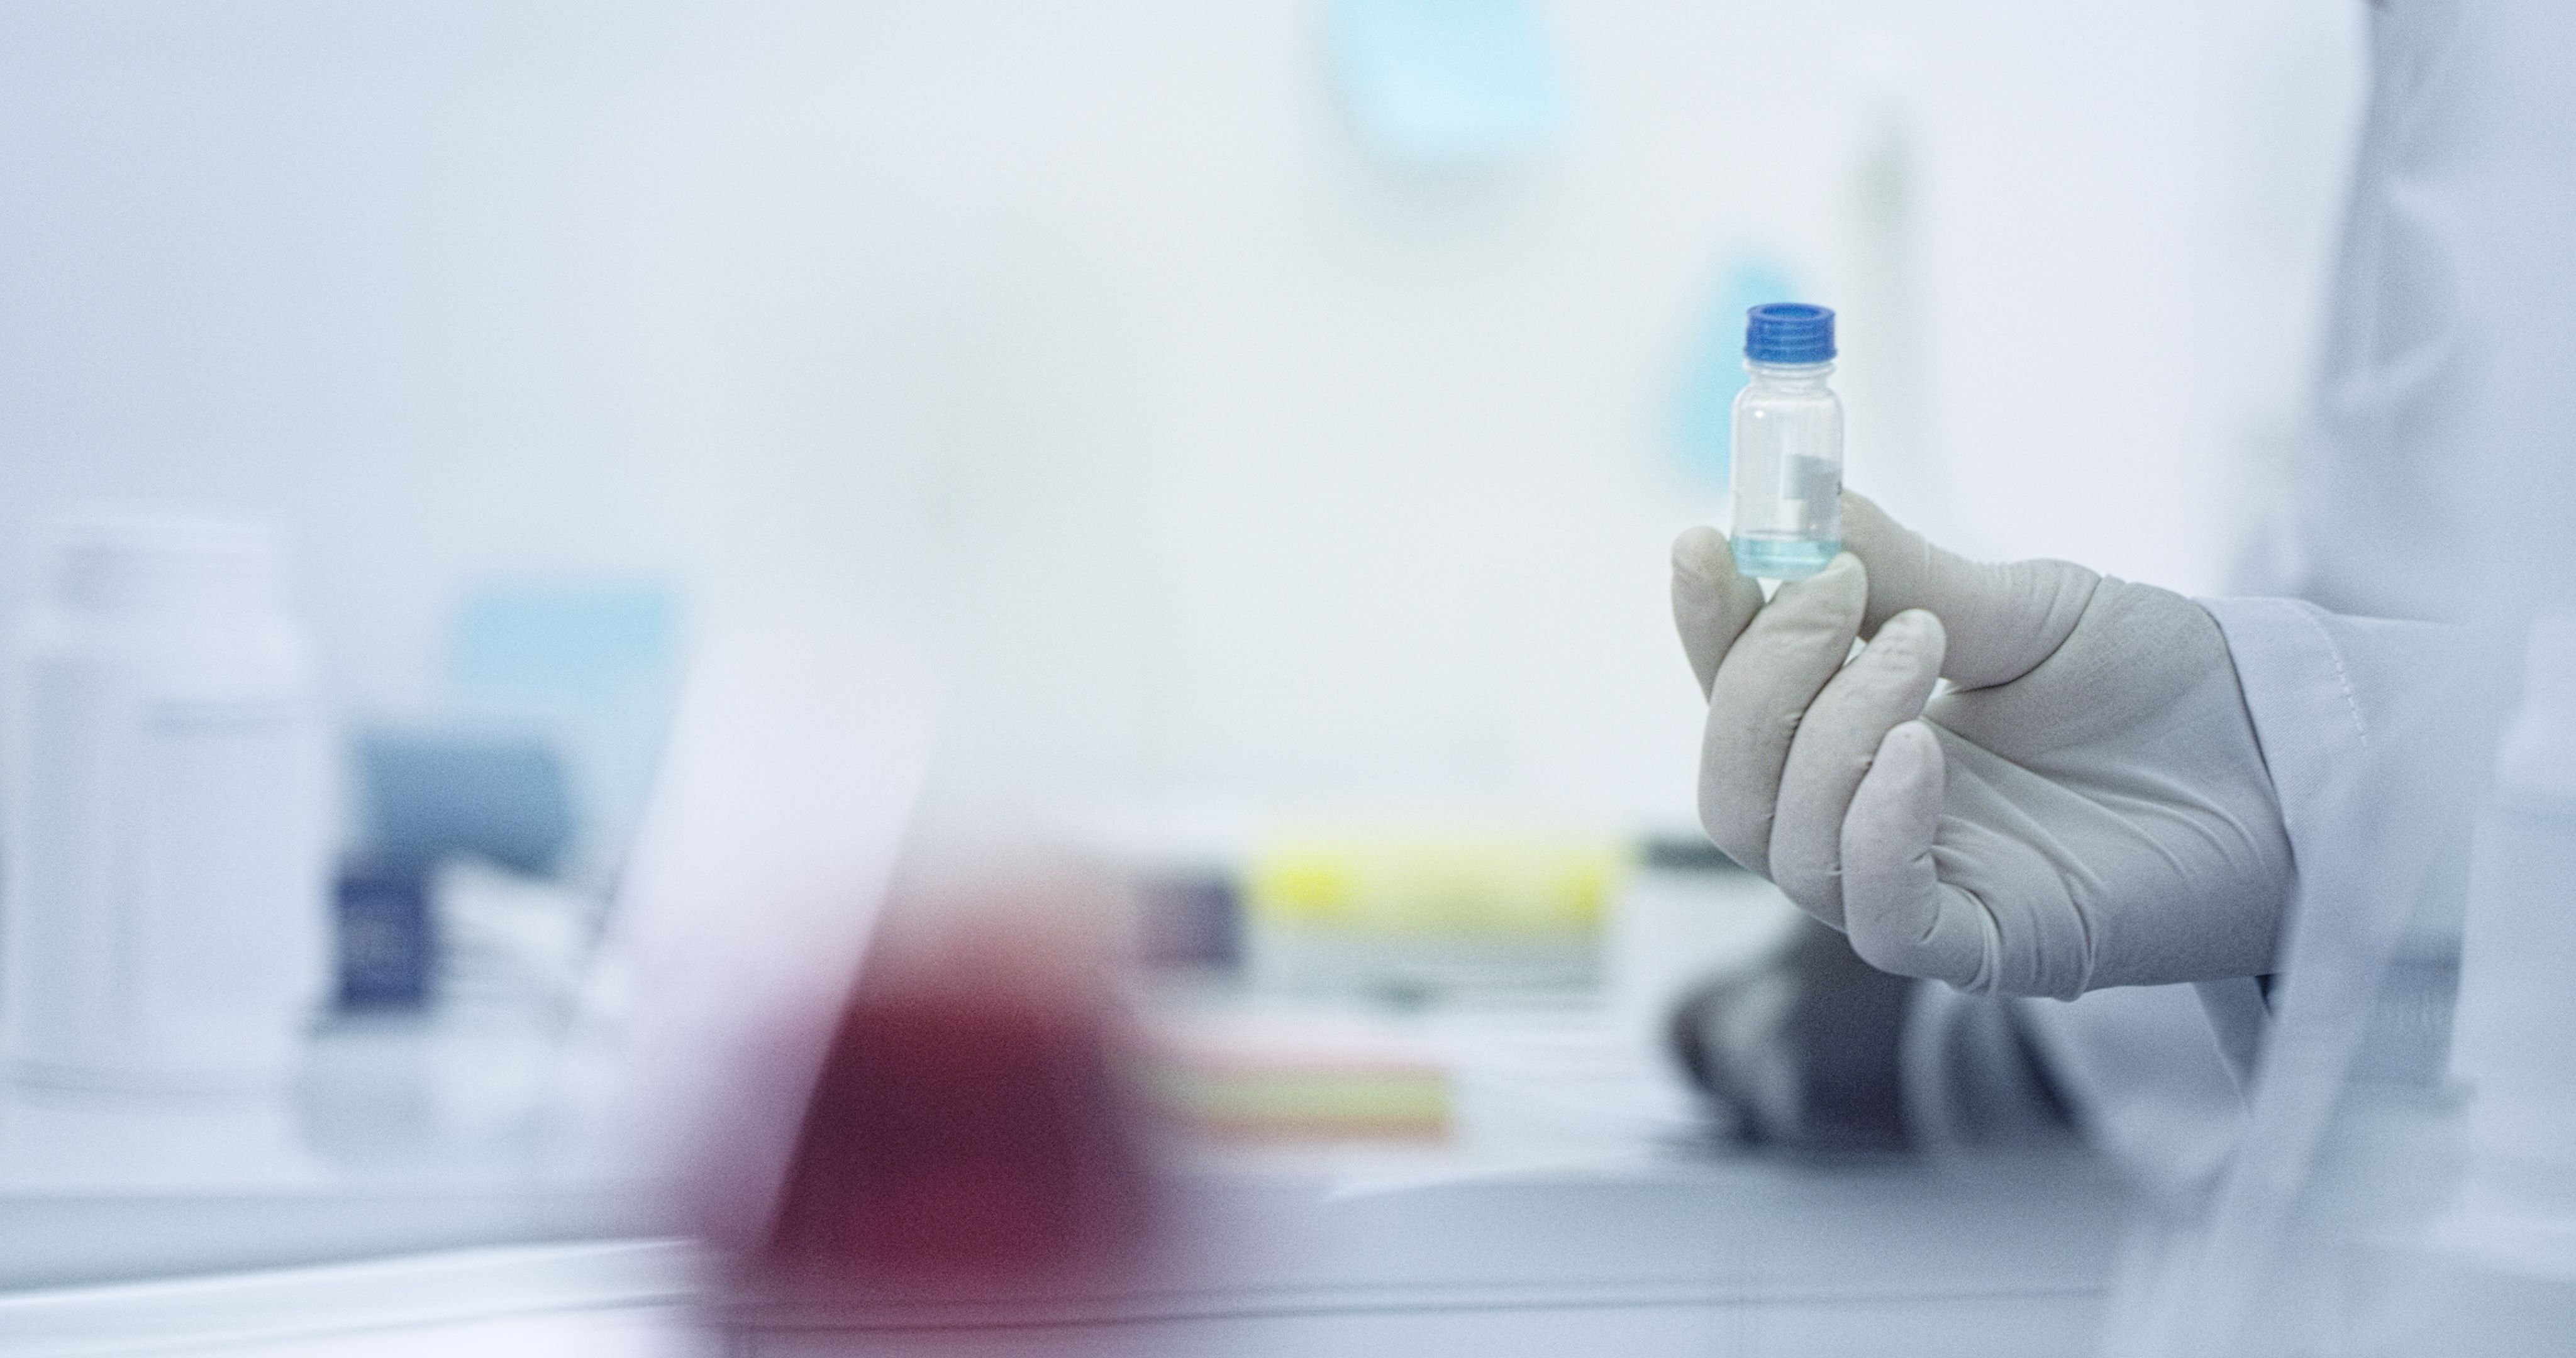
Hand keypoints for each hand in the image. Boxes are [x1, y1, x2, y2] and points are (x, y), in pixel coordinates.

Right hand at [1670, 495, 2292, 997]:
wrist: (2298, 760)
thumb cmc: (2166, 691)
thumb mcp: (2025, 609)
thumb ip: (1908, 575)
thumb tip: (1801, 505)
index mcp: (1862, 743)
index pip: (1736, 702)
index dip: (1707, 629)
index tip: (1707, 542)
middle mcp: (1870, 825)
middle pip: (1731, 786)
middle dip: (1758, 680)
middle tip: (1840, 592)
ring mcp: (1920, 891)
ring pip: (1784, 842)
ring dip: (1827, 731)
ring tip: (1921, 647)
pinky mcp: (1985, 946)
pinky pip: (1879, 911)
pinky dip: (1874, 829)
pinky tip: (1921, 752)